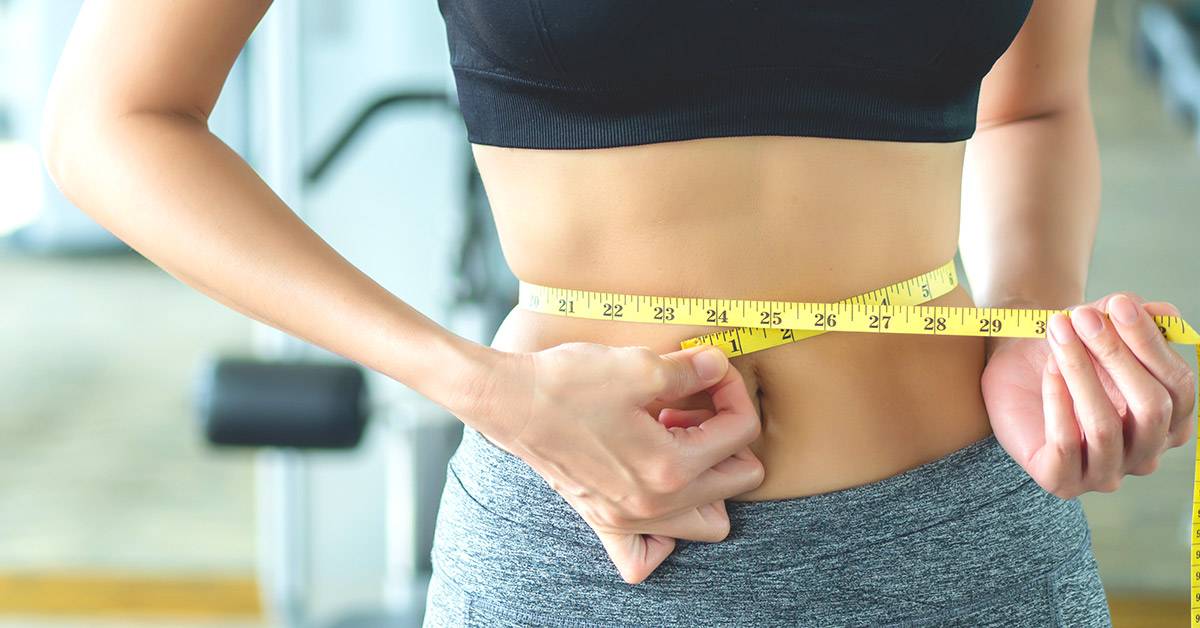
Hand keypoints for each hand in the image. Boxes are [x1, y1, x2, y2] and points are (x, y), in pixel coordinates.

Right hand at [481, 343, 763, 583]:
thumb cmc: (569, 382)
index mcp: (672, 466)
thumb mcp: (640, 365)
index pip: (741, 432)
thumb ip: (693, 370)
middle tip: (693, 405)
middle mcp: (656, 504)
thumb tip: (721, 365)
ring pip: (709, 524)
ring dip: (709, 482)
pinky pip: (647, 556)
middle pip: (739, 479)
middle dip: (727, 435)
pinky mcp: (604, 521)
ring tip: (679, 444)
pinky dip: (664, 534)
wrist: (511, 401)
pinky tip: (657, 492)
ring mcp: (630, 519)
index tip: (712, 370)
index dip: (734, 391)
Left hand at [982, 292, 1196, 497]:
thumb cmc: (1068, 350)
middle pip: (1151, 408)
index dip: (1151, 344)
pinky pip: (1067, 444)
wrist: (1013, 367)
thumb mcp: (1101, 326)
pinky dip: (1058, 400)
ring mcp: (1106, 473)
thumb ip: (1134, 318)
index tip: (1119, 304)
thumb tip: (1164, 314)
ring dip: (1080, 372)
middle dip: (1115, 355)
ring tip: (1057, 332)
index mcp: (1169, 421)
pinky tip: (1048, 369)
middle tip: (1080, 316)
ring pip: (1105, 426)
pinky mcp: (1062, 481)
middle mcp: (1145, 454)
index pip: (1180, 387)